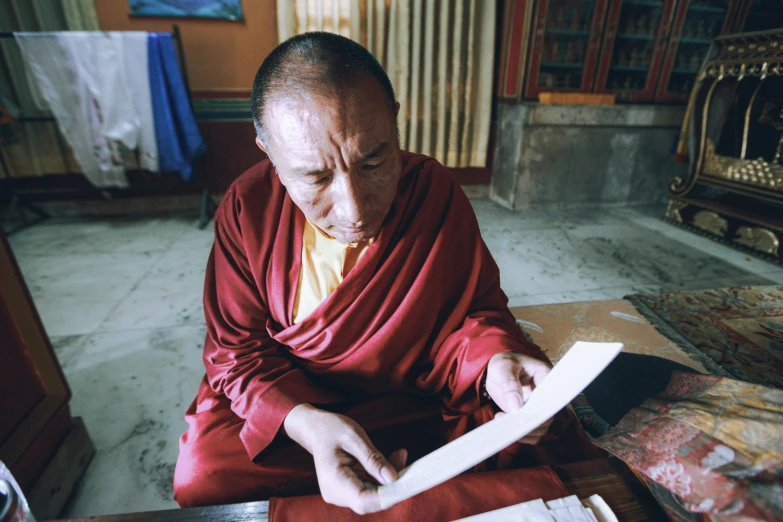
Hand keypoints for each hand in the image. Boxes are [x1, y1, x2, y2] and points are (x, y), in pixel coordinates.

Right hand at [283, 404, 406, 513]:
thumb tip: (393, 478)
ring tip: (399, 455)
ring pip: (373, 497)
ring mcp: (340, 495)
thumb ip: (373, 459)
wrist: (315, 429)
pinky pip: (369, 491)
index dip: (387, 495)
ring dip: (389, 481)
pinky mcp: (347, 492)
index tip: (407, 480)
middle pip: (370, 501)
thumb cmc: (332, 429)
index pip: (363, 500)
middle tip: (404, 458)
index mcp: (333, 480)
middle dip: (392, 485)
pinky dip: (382, 479)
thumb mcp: (354, 437)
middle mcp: (334, 494)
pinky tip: (391, 461)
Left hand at [484, 352, 553, 443]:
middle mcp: (547, 394)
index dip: (540, 409)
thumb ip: (509, 384)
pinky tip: (504, 427)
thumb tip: (516, 406)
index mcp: (545, 376)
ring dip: (524, 432)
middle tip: (508, 421)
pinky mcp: (530, 416)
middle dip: (529, 423)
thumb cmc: (503, 364)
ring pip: (541, 428)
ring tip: (502, 422)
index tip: (522, 414)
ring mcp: (539, 407)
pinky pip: (532, 432)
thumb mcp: (503, 368)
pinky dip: (520, 435)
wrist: (498, 370)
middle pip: (547, 416)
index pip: (551, 397)